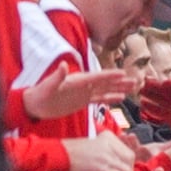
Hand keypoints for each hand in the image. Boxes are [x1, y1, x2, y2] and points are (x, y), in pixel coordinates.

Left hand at [22, 63, 136, 118]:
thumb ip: (57, 76)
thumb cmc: (39, 95)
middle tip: (135, 81)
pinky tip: (120, 99)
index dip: (110, 75)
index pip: (97, 77)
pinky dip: (110, 99)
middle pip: (106, 82)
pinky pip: (100, 99)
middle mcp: (84, 85)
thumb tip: (64, 65)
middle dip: (120, 82)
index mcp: (78, 80)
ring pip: (106, 90)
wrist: (34, 104)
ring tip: (133, 88)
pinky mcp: (83, 101)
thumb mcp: (47, 86)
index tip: (123, 73)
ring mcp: (84, 93)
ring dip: (119, 89)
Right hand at [63, 131, 134, 170]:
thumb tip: (115, 166)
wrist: (60, 155)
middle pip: (130, 159)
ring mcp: (106, 156)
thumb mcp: (93, 147)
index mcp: (108, 137)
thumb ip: (106, 153)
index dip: (128, 164)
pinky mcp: (102, 167)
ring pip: (126, 170)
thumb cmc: (72, 153)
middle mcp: (109, 144)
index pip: (127, 151)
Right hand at [139, 78, 170, 137]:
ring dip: (151, 95)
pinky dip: (151, 109)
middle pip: (167, 92)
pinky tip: (142, 105)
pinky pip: (159, 111)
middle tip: (146, 82)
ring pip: (160, 100)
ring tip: (140, 90)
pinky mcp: (169, 116)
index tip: (165, 83)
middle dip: (157, 87)